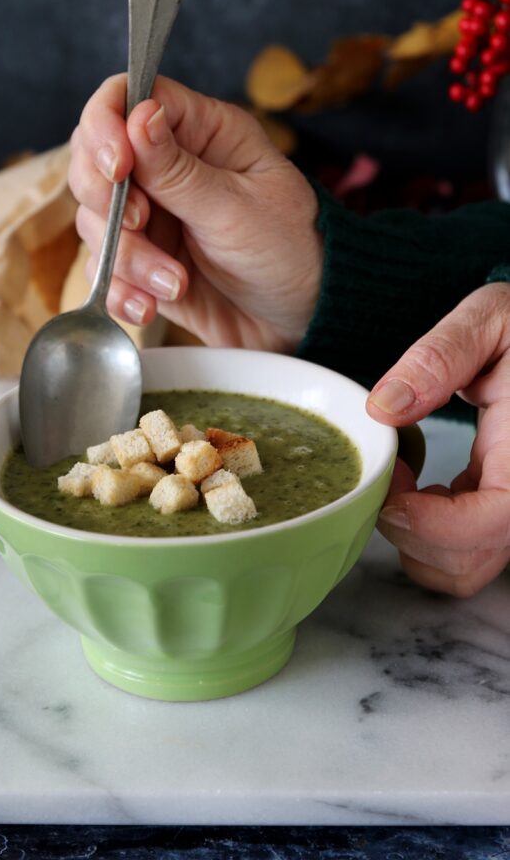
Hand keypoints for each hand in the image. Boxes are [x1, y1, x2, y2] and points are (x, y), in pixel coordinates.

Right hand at [68, 74, 322, 351]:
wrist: (299, 320)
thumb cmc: (290, 252)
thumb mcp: (239, 209)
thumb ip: (179, 171)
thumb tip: (137, 114)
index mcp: (201, 132)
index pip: (128, 97)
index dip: (107, 125)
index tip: (117, 167)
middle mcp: (167, 168)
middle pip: (93, 159)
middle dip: (105, 199)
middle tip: (140, 224)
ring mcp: (151, 215)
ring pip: (95, 221)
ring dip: (125, 258)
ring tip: (174, 284)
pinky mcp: (141, 261)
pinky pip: (103, 269)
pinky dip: (120, 290)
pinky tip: (150, 305)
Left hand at [367, 283, 509, 597]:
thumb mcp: (490, 318)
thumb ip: (440, 356)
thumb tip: (385, 406)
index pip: (495, 520)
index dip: (433, 524)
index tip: (387, 493)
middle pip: (471, 560)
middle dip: (411, 530)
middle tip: (386, 473)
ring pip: (465, 566)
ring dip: (417, 538)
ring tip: (399, 480)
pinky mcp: (503, 508)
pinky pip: (465, 549)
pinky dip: (429, 532)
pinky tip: (416, 488)